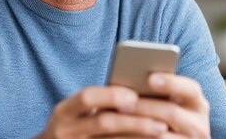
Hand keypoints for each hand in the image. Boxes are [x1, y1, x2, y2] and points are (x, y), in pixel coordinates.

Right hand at [37, 86, 168, 137]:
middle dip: (134, 122)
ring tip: (160, 133)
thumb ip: (99, 103)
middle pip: (103, 123)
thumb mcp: (76, 114)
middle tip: (161, 122)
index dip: (111, 95)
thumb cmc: (74, 127)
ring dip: (138, 137)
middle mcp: (64, 131)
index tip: (135, 95)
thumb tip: (139, 91)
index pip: (86, 98)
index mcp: (64, 111)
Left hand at [125, 73, 210, 138]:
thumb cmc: (162, 115)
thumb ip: (157, 92)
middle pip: (171, 113)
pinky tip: (118, 135)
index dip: (171, 83)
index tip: (151, 78)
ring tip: (114, 121)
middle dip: (144, 107)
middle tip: (121, 104)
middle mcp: (199, 124)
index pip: (190, 89)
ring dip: (136, 127)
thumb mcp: (168, 104)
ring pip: (160, 135)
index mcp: (197, 103)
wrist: (173, 138)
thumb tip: (130, 79)